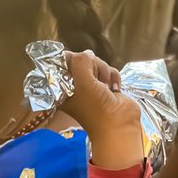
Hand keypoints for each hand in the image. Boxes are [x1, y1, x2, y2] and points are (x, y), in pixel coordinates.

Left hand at [65, 50, 142, 169]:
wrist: (117, 123)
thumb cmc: (94, 106)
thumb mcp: (81, 81)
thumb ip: (80, 61)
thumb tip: (87, 54)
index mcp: (60, 86)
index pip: (60, 62)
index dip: (71, 58)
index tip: (79, 64)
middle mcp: (74, 84)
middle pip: (82, 59)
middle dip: (91, 66)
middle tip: (94, 80)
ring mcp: (91, 84)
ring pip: (97, 63)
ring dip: (104, 72)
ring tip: (105, 87)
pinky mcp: (106, 85)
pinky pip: (109, 70)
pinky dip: (113, 77)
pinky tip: (114, 89)